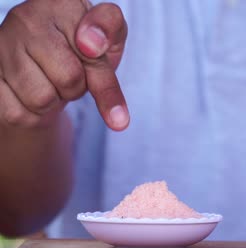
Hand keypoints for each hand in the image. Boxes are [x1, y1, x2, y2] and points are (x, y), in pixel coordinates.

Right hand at [0, 0, 128, 130]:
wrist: (47, 64)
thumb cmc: (84, 48)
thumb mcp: (109, 39)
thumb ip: (111, 33)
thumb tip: (92, 45)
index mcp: (60, 3)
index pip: (92, 48)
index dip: (104, 78)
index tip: (103, 80)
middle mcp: (25, 18)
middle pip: (69, 79)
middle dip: (78, 87)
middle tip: (72, 75)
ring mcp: (1, 45)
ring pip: (42, 100)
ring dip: (54, 101)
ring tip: (51, 82)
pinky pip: (18, 113)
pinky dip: (32, 114)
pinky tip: (30, 94)